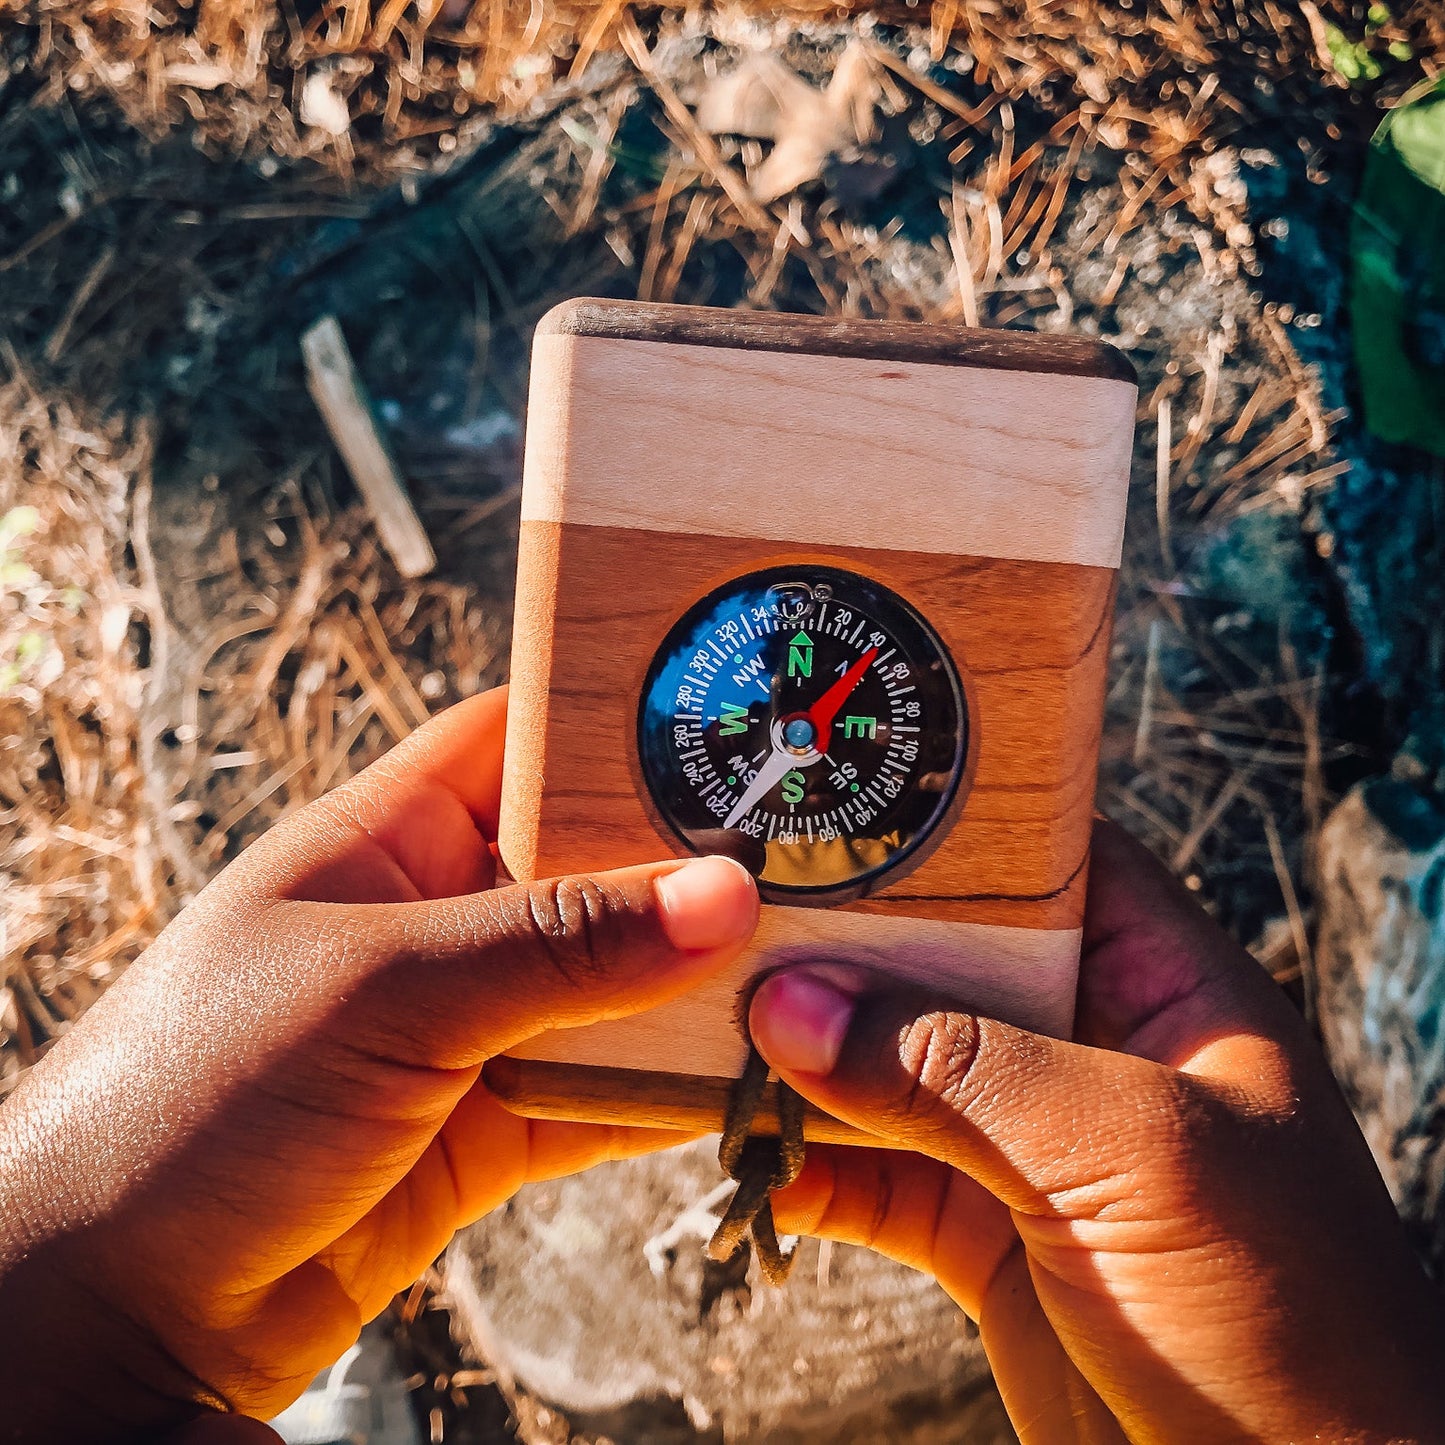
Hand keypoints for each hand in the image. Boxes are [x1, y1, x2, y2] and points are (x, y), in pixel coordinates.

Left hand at [0, 687, 758, 1440]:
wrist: (110, 1312)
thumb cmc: (188, 1102)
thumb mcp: (383, 990)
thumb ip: (556, 945)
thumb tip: (718, 896)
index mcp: (389, 837)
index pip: (524, 739)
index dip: (625, 724)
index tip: (740, 724)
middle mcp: (438, 919)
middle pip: (595, 867)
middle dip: (693, 874)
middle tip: (817, 863)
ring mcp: (469, 1026)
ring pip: (613, 984)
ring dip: (696, 990)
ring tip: (810, 975)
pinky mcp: (488, 1124)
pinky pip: (604, 1091)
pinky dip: (671, 1091)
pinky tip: (747, 1082)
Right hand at [748, 822, 1444, 1442]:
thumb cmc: (1286, 1318)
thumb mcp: (1134, 1152)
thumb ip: (960, 1071)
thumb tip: (793, 1006)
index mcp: (1168, 991)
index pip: (1049, 868)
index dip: (946, 836)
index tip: (828, 816)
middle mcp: (1096, 1054)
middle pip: (946, 968)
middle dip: (844, 954)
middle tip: (731, 929)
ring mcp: (1034, 1150)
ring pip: (894, 1075)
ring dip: (806, 1068)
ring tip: (712, 1044)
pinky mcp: (988, 1240)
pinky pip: (876, 1183)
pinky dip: (809, 1172)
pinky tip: (750, 1162)